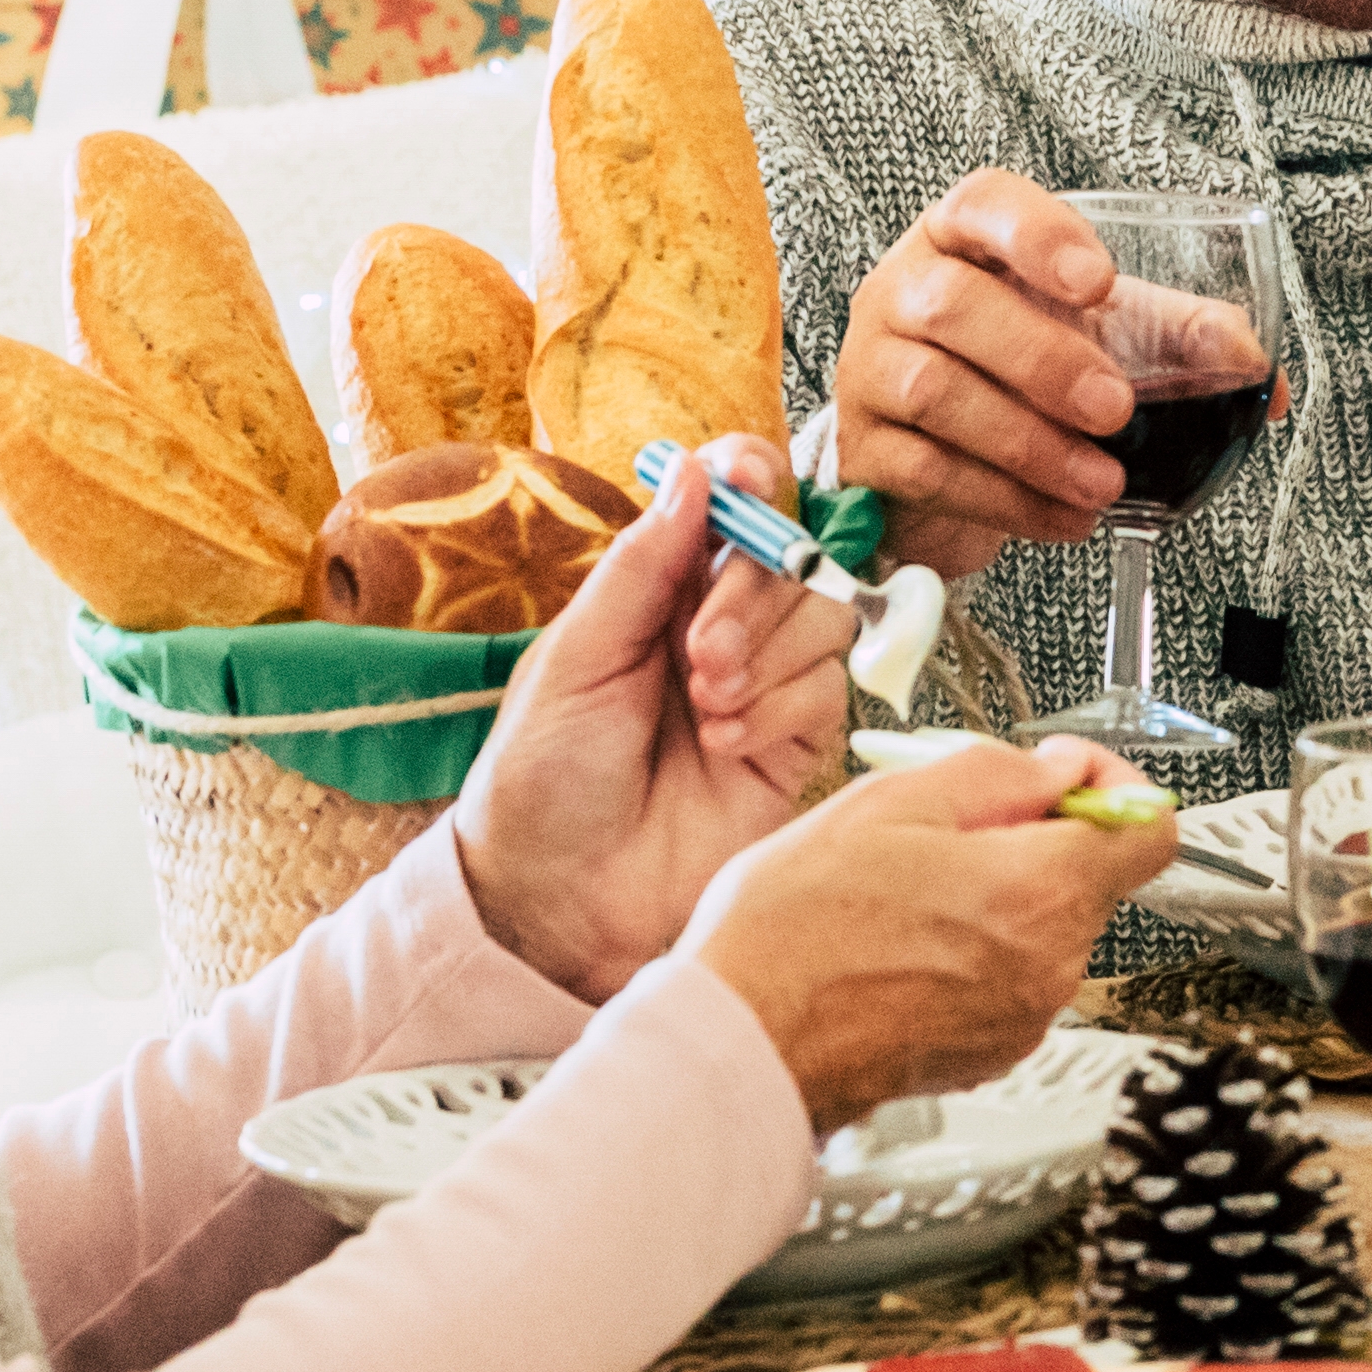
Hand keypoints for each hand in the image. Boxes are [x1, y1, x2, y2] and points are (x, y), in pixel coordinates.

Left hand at [453, 433, 851, 997]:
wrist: (559, 901)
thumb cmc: (541, 779)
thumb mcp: (575, 658)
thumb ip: (642, 566)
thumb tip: (694, 470)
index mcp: (658, 590)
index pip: (731, 503)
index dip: (752, 479)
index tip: (746, 481)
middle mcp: (720, 625)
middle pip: (791, 555)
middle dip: (752, 591)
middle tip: (700, 651)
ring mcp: (765, 683)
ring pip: (825, 616)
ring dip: (768, 654)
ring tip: (705, 707)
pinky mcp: (797, 744)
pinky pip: (830, 690)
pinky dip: (781, 709)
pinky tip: (726, 746)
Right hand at [677, 735, 1171, 1133]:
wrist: (742, 1043)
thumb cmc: (791, 933)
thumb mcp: (886, 804)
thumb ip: (994, 774)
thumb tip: (1055, 769)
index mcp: (1040, 890)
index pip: (1151, 828)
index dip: (1114, 788)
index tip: (1068, 778)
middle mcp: (1050, 963)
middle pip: (1089, 876)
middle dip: (1032, 838)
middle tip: (945, 826)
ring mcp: (1022, 1017)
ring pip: (1044, 929)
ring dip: (995, 897)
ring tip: (902, 890)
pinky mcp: (988, 1053)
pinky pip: (1008, 980)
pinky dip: (972, 952)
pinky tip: (898, 943)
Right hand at [829, 170, 1148, 579]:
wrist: (938, 456)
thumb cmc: (1020, 369)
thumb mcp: (1102, 335)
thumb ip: (1178, 338)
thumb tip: (1254, 369)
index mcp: (962, 238)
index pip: (984, 203)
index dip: (1038, 235)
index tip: (1100, 282)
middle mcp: (902, 289)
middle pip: (953, 305)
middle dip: (1044, 360)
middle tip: (1116, 409)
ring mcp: (870, 368)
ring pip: (935, 393)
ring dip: (1031, 444)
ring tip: (1103, 481)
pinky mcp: (863, 448)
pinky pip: (927, 471)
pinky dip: (1007, 500)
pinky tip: (1066, 517)